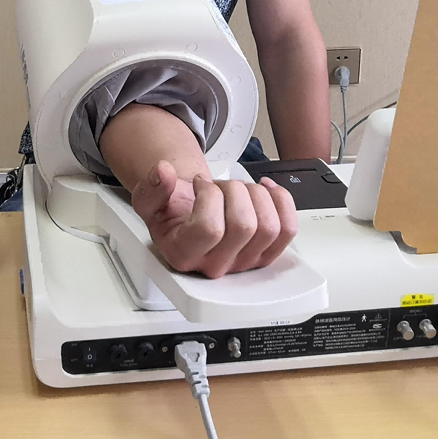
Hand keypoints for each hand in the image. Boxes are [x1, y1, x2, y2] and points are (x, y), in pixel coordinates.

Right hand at [131, 160, 298, 277]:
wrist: (187, 214)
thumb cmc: (173, 210)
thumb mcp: (149, 199)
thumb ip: (151, 187)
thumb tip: (164, 173)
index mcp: (184, 255)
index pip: (209, 229)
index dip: (209, 196)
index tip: (201, 185)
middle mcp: (216, 266)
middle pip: (244, 226)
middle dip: (234, 191)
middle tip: (220, 186)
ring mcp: (244, 262)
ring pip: (269, 227)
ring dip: (255, 195)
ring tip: (237, 190)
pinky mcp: (265, 254)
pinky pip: (288, 229)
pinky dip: (281, 200)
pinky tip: (263, 190)